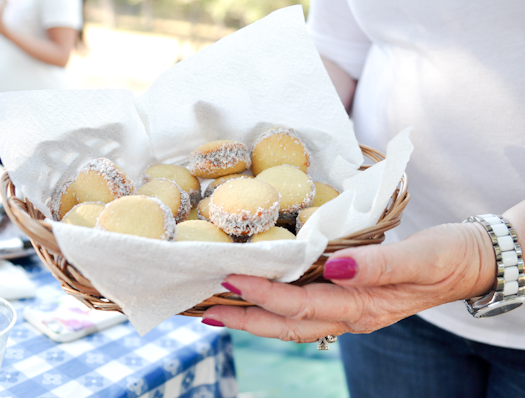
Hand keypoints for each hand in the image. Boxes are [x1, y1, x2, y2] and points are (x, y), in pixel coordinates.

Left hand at [202, 222, 496, 342]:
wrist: (469, 263)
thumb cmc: (446, 258)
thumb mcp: (417, 258)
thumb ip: (376, 266)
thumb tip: (332, 268)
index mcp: (363, 307)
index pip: (302, 305)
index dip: (264, 294)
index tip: (231, 279)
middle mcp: (350, 315)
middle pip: (287, 325)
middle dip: (245, 319)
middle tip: (206, 308)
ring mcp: (349, 311)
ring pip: (293, 323)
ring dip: (255, 317)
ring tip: (220, 307)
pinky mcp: (350, 299)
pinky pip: (305, 310)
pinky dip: (276, 306)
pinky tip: (260, 296)